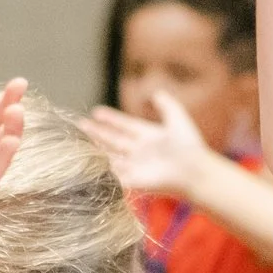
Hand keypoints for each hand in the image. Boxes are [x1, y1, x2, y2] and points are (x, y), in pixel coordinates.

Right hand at [80, 94, 215, 199]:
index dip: (111, 119)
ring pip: (110, 156)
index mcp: (148, 136)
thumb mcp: (177, 118)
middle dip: (96, 132)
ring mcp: (136, 166)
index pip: (125, 125)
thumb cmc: (189, 145)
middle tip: (79, 124)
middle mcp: (139, 151)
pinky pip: (114, 175)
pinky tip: (88, 165)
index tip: (96, 111)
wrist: (194, 170)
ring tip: (79, 142)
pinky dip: (102, 171)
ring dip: (96, 149)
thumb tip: (155, 92)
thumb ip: (165, 105)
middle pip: (114, 140)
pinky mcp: (134, 181)